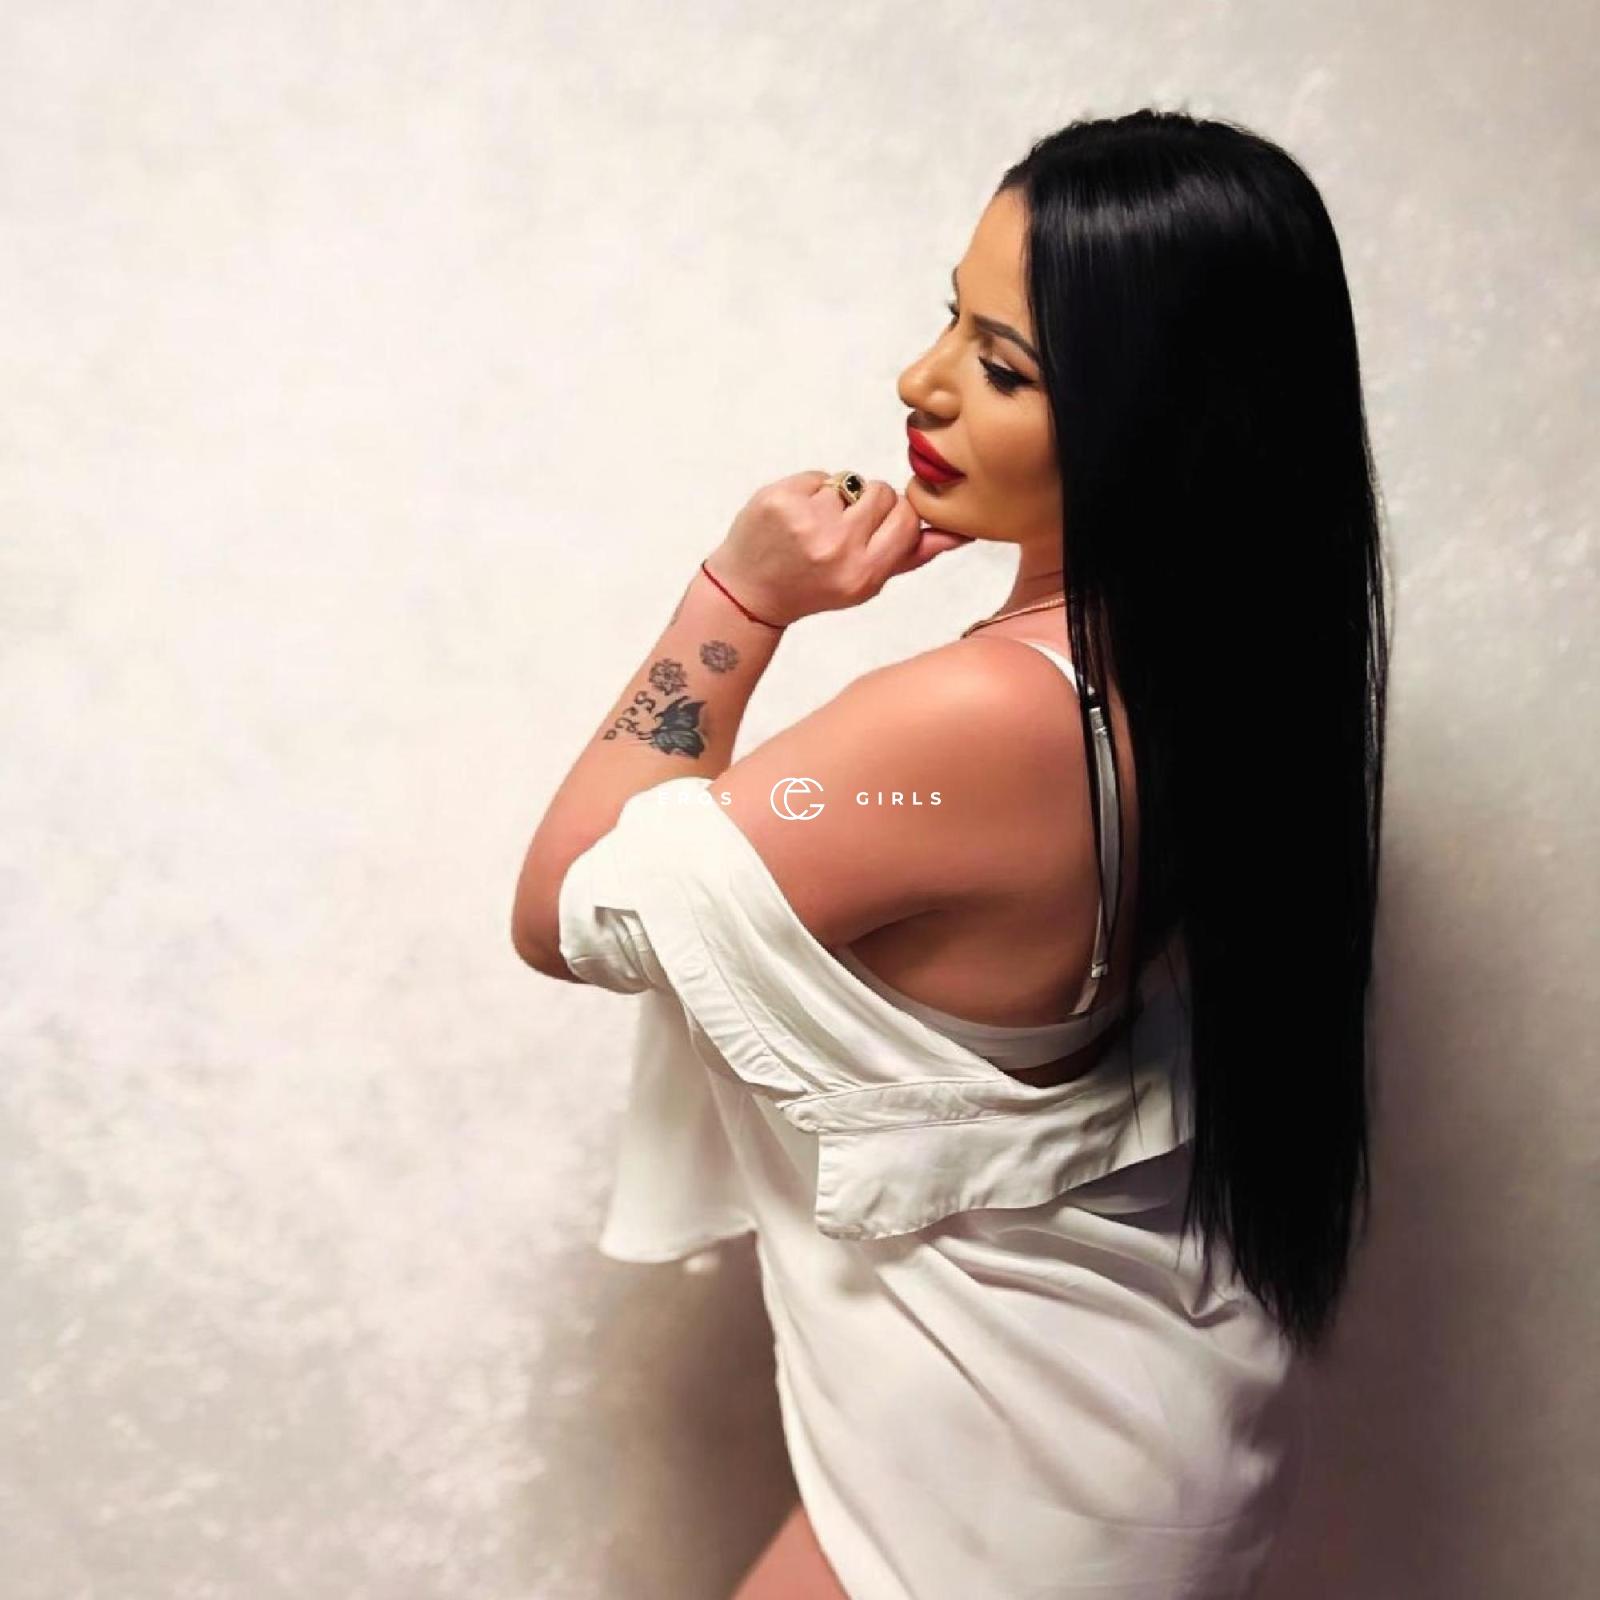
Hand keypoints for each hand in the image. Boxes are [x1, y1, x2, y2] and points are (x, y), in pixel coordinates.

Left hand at [705, 470, 974, 627]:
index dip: (895, 516)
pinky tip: (795, 516)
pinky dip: (810, 490)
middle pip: (881, 491)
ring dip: (837, 497)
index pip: (906, 518)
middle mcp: (836, 547)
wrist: (749, 592)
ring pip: (849, 481)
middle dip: (867, 503)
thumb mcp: (865, 583)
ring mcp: (805, 521)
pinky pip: (818, 475)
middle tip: (841, 528)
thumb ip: (912, 556)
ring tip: (815, 525)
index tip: (877, 527)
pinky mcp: (780, 498)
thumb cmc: (813, 587)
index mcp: (862, 573)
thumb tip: (958, 533)